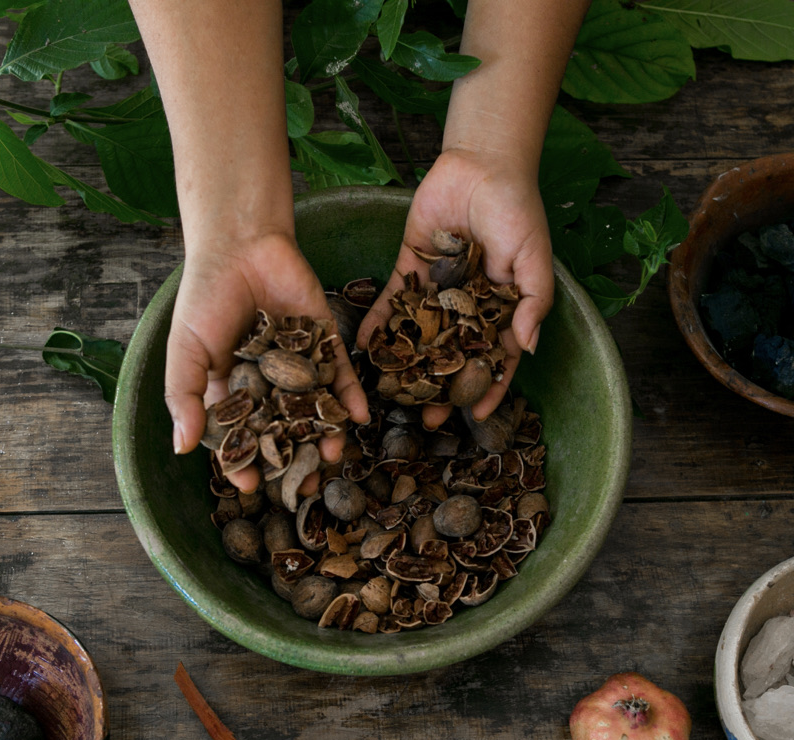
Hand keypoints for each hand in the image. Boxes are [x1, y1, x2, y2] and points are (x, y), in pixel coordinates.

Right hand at [166, 230, 369, 491]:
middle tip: (304, 486)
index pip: (240, 438)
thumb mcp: (186, 351)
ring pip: (316, 411)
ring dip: (326, 435)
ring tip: (332, 455)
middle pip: (284, 433)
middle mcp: (269, 387)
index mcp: (232, 393)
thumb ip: (185, 397)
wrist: (241, 245)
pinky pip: (341, 377)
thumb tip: (181, 449)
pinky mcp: (326, 345)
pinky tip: (359, 418)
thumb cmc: (205, 298)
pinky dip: (351, 397)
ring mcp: (300, 368)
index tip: (252, 484)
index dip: (244, 462)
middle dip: (294, 461)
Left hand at [356, 147, 554, 425]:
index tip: (475, 417)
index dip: (488, 388)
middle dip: (441, 388)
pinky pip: (392, 304)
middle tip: (426, 418)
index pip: (495, 358)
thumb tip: (526, 348)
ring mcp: (437, 291)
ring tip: (391, 395)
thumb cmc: (517, 211)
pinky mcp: (410, 271)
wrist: (481, 164)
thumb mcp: (534, 259)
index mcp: (500, 307)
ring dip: (407, 366)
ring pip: (420, 337)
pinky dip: (378, 325)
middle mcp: (466, 305)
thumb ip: (532, 303)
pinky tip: (363, 350)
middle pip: (452, 356)